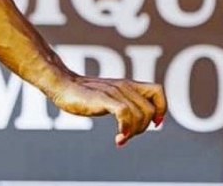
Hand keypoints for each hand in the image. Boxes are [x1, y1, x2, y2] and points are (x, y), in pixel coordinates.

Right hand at [51, 75, 167, 146]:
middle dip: (144, 127)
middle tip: (129, 134)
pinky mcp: (103, 98)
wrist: (60, 84)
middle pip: (150, 109)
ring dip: (134, 132)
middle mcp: (124, 86)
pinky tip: (118, 138)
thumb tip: (134, 121)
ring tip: (121, 137)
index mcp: (127, 84)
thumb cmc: (81, 93)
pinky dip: (125, 130)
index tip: (152, 123)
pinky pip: (125, 114)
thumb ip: (122, 102)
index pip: (158, 91)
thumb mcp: (107, 95)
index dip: (161, 109)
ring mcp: (114, 91)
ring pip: (140, 114)